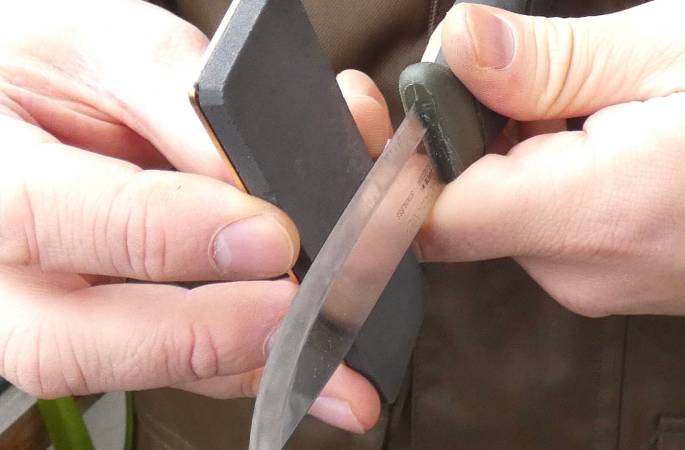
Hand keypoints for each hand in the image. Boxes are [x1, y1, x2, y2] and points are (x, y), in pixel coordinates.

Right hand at [0, 0, 383, 432]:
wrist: (22, 99)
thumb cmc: (50, 65)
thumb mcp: (108, 48)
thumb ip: (186, 108)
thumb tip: (270, 184)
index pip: (46, 218)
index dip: (163, 234)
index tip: (268, 235)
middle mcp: (1, 271)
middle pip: (71, 343)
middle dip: (201, 337)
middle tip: (297, 314)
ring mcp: (46, 311)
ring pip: (133, 371)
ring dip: (243, 367)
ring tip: (332, 368)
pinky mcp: (104, 328)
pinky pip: (174, 366)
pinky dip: (249, 361)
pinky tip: (313, 358)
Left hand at [413, 0, 684, 316]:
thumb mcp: (680, 47)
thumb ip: (554, 58)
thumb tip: (459, 46)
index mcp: (586, 211)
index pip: (430, 212)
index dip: (392, 156)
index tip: (390, 101)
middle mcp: (574, 268)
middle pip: (459, 205)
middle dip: (469, 134)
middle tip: (532, 76)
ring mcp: (586, 283)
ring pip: (498, 213)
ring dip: (514, 153)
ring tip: (588, 108)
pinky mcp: (598, 281)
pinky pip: (537, 227)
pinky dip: (543, 179)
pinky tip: (599, 143)